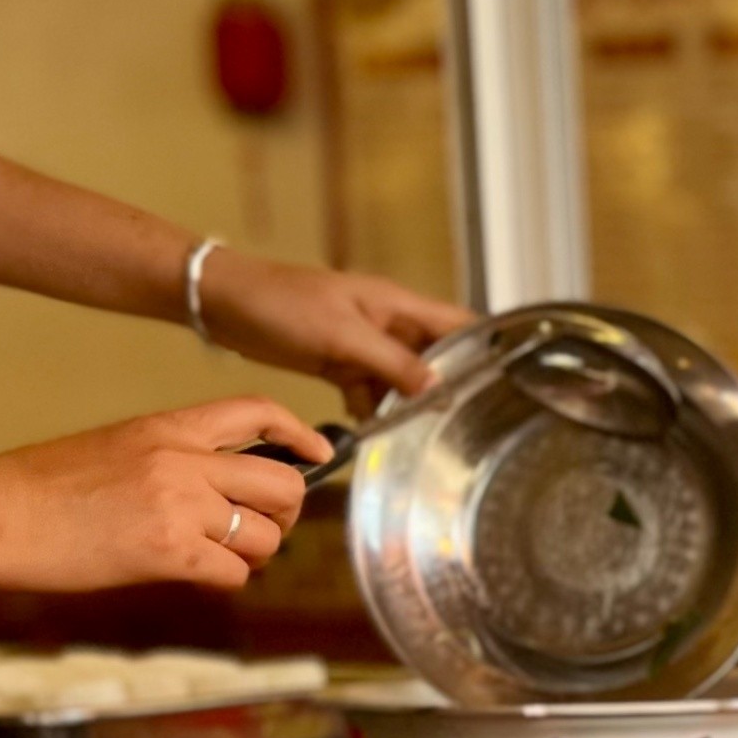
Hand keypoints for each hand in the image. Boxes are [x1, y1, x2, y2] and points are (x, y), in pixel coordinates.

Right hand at [0, 397, 330, 593]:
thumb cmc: (40, 486)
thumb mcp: (114, 447)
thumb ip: (171, 460)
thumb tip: (214, 491)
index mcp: (168, 427)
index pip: (255, 412)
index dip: (299, 433)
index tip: (318, 453)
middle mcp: (184, 460)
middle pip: (285, 484)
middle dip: (285, 514)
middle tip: (259, 530)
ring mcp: (179, 505)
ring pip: (267, 536)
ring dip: (252, 555)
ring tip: (217, 557)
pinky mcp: (168, 552)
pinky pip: (234, 573)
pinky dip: (223, 581)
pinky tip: (192, 576)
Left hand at [195, 250, 467, 409]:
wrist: (224, 303)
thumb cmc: (281, 304)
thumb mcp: (342, 335)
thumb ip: (392, 363)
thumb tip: (438, 388)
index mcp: (396, 304)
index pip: (458, 324)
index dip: (488, 346)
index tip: (513, 377)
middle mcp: (388, 322)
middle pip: (435, 356)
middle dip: (450, 385)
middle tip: (467, 422)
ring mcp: (364, 343)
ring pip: (403, 378)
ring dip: (409, 403)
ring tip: (423, 434)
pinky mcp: (341, 361)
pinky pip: (371, 389)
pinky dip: (374, 408)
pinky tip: (375, 429)